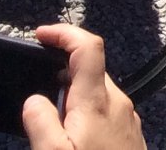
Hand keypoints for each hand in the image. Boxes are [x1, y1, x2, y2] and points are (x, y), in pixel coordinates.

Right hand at [22, 24, 144, 149]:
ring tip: (53, 120)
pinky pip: (106, 110)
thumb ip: (41, 122)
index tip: (42, 34)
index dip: (64, 33)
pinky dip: (87, 111)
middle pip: (90, 69)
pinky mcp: (131, 133)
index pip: (88, 46)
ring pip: (98, 91)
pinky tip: (75, 133)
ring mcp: (128, 117)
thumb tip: (34, 100)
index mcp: (97, 101)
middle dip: (62, 73)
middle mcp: (118, 103)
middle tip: (39, 94)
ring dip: (74, 96)